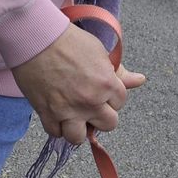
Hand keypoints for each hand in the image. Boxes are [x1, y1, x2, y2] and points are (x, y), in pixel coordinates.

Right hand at [11, 25, 143, 142]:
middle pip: (108, 125)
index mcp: (106, 84)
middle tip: (89, 105)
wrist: (37, 39)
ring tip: (72, 117)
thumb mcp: (100, 52)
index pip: (120, 103)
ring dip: (77, 129)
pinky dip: (56, 126)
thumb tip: (140, 80)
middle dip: (100, 116)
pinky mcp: (47, 114)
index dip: (111, 97)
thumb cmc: (69, 41)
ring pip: (79, 138)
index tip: (101, 91)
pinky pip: (55, 133)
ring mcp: (68, 110)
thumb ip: (119, 72)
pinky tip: (56, 113)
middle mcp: (90, 101)